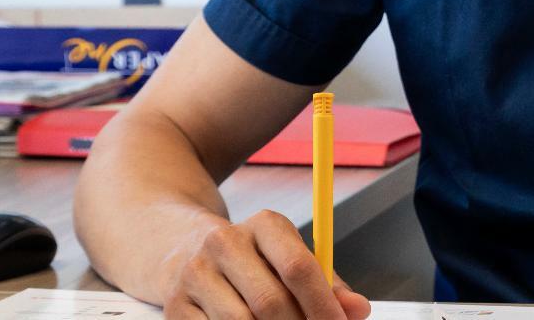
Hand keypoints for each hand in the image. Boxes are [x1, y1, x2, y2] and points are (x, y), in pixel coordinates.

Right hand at [162, 209, 370, 319]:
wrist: (182, 248)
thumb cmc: (254, 260)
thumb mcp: (291, 257)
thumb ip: (328, 285)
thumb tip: (358, 310)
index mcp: (264, 224)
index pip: (299, 268)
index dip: (323, 307)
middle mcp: (225, 242)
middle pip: (271, 303)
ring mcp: (195, 275)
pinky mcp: (175, 307)